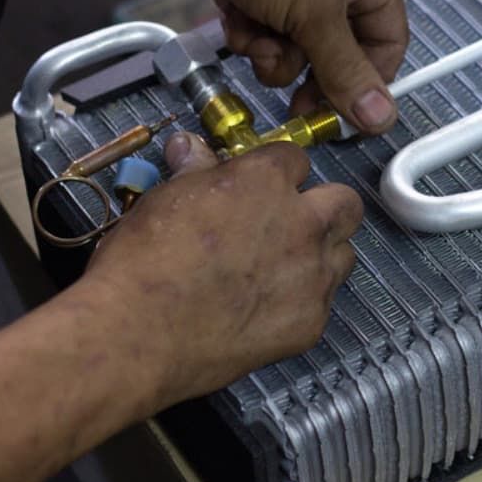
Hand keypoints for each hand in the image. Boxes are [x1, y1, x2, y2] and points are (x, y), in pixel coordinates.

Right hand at [78, 132, 362, 406]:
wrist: (136, 334)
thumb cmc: (143, 262)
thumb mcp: (165, 199)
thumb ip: (195, 170)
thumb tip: (190, 147)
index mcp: (267, 181)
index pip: (296, 160)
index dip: (278, 173)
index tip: (261, 188)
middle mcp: (303, 223)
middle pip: (345, 203)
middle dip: (324, 208)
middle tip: (292, 223)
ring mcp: (312, 276)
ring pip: (343, 254)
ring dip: (322, 255)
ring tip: (283, 268)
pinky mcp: (310, 322)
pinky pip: (323, 302)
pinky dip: (303, 301)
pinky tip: (267, 310)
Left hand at [152, 0, 407, 133]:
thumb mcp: (316, 16)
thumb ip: (347, 72)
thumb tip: (379, 114)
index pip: (388, 41)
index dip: (369, 81)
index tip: (346, 116)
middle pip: (339, 51)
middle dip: (311, 70)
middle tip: (297, 104)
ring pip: (297, 48)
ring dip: (274, 53)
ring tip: (257, 36)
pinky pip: (265, 33)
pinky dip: (250, 34)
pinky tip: (235, 16)